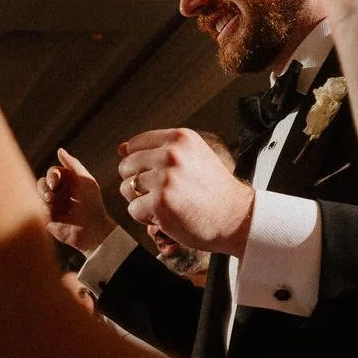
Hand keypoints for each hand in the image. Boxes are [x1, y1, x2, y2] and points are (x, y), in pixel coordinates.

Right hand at [41, 148, 113, 254]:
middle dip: (44, 186)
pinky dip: (41, 209)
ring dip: (42, 196)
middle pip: (42, 182)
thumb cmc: (92, 204)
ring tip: (50, 202)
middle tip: (50, 195)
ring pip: (38, 194)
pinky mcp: (48, 219)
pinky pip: (37, 209)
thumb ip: (73, 164)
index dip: (51, 175)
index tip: (55, 183)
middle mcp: (60, 193)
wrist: (92, 229)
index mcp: (68, 182)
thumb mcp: (85, 180)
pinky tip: (49, 213)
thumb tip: (59, 150)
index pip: (53, 172)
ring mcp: (53, 206)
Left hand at [118, 128, 254, 254]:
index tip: (156, 175)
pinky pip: (133, 210)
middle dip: (136, 183)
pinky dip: (145, 218)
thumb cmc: (213, 191)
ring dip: (140, 201)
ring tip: (165, 204)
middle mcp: (171, 154)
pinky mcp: (160, 203)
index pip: (135, 144)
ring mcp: (165, 179)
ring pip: (126, 189)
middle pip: (126, 167)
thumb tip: (120, 148)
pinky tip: (166, 216)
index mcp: (180, 138)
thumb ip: (157, 150)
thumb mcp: (192, 158)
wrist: (237, 218)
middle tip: (161, 194)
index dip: (139, 163)